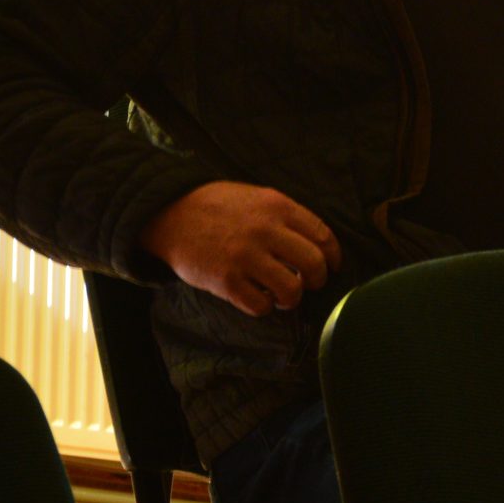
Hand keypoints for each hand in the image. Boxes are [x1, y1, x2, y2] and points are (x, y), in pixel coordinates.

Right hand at [141, 181, 340, 316]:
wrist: (170, 213)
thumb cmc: (216, 205)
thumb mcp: (255, 196)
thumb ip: (285, 215)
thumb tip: (316, 243)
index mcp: (277, 206)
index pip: (323, 236)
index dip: (333, 257)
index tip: (331, 266)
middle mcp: (265, 231)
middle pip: (314, 265)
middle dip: (317, 280)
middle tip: (308, 282)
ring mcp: (245, 257)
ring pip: (292, 290)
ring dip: (292, 297)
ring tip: (281, 294)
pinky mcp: (226, 281)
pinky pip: (261, 306)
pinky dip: (264, 306)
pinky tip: (257, 297)